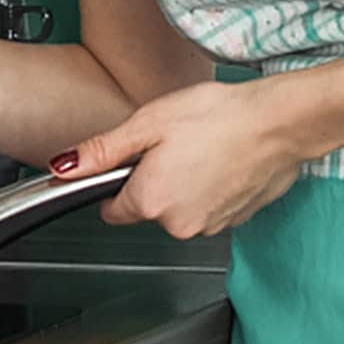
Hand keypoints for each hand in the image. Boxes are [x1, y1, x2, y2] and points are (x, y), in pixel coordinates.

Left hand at [59, 77, 305, 237]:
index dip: (116, 183)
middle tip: (173, 145)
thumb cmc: (218, 117)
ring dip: (183, 185)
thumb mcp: (147, 123)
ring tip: (202, 150)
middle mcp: (178, 224)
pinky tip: (221, 161)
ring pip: (179, 208)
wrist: (280, 122)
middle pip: (147, 209)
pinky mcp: (235, 221)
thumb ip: (102, 151)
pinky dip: (210, 188)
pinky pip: (208, 207)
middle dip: (152, 180)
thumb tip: (64, 166)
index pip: (111, 210)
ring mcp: (210, 227)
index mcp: (150, 201)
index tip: (130, 162)